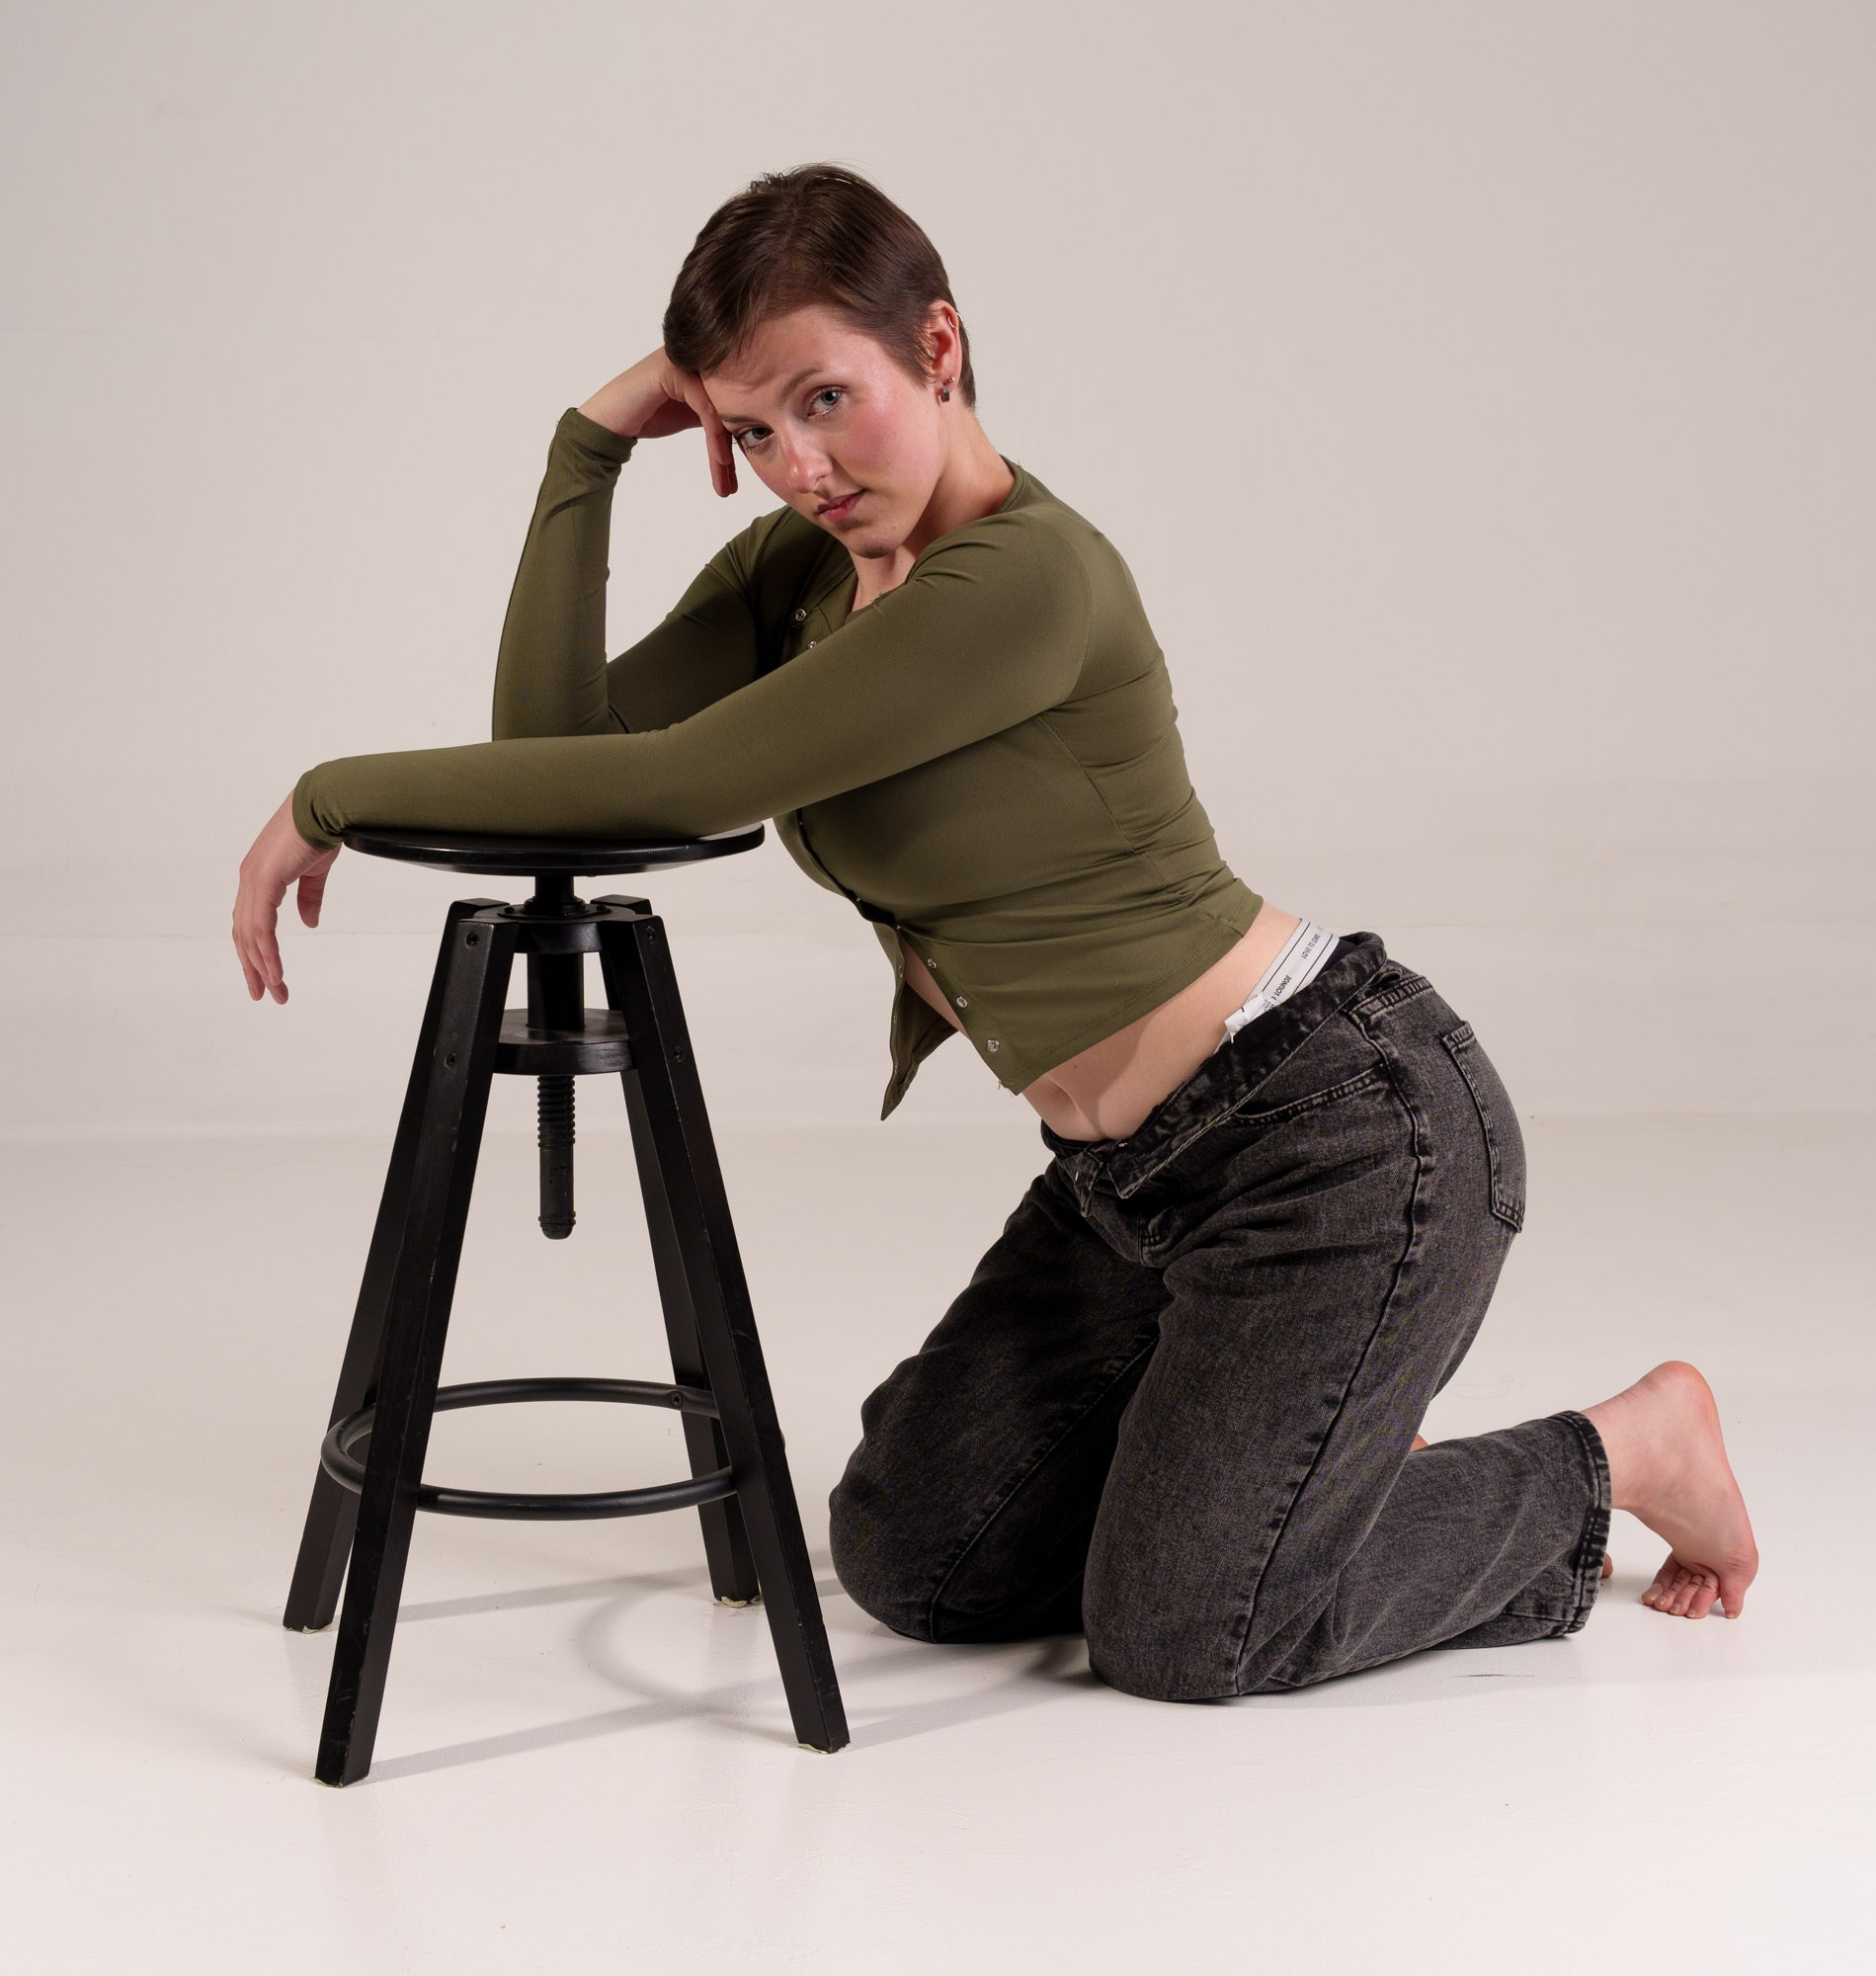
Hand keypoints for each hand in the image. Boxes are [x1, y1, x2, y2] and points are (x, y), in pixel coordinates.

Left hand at [233, 792, 337, 1003]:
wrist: (323, 807)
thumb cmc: (319, 832)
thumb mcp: (314, 873)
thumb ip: (309, 898)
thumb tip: (308, 923)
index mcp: (258, 878)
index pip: (249, 922)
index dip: (255, 951)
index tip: (266, 976)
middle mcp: (248, 881)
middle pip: (243, 935)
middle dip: (252, 967)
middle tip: (263, 995)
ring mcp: (252, 882)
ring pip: (250, 936)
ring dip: (261, 967)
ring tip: (275, 991)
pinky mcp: (263, 882)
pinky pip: (261, 927)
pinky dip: (267, 952)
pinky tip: (274, 972)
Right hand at [577, 347, 738, 498]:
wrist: (608, 419)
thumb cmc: (649, 416)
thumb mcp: (692, 414)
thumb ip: (718, 413)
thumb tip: (754, 430)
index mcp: (706, 364)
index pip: (736, 402)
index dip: (740, 440)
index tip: (739, 476)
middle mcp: (698, 356)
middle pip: (732, 405)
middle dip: (735, 450)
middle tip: (733, 486)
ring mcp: (684, 360)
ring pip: (721, 408)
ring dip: (725, 450)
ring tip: (726, 483)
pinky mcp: (673, 370)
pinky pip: (705, 406)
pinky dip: (715, 438)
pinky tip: (720, 462)